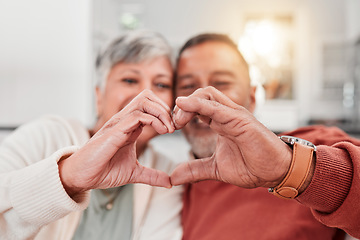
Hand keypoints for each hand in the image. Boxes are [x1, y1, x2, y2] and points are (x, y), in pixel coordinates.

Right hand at [58, 90, 174, 196]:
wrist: (82, 177)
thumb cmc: (103, 171)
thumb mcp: (134, 173)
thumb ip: (152, 175)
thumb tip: (169, 182)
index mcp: (130, 126)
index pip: (150, 106)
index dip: (166, 114)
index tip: (174, 129)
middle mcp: (125, 120)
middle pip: (148, 96)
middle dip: (165, 108)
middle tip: (174, 127)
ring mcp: (119, 123)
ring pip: (144, 101)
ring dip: (162, 112)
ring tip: (169, 129)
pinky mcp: (115, 131)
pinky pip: (137, 115)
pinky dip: (154, 120)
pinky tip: (162, 131)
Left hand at [170, 87, 291, 188]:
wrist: (275, 172)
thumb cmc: (251, 167)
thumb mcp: (215, 168)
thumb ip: (194, 169)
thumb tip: (173, 176)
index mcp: (220, 121)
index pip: (197, 106)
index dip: (181, 113)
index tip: (172, 128)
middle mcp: (226, 114)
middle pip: (200, 95)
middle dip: (182, 106)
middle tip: (173, 124)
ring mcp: (234, 115)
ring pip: (207, 95)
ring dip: (188, 103)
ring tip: (178, 121)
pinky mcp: (240, 120)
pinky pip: (216, 107)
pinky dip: (198, 104)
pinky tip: (184, 105)